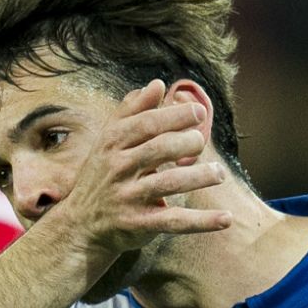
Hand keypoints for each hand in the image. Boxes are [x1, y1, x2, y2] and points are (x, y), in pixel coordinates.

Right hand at [46, 80, 231, 256]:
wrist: (81, 224)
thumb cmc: (102, 175)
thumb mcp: (109, 141)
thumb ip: (132, 112)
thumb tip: (157, 83)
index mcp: (112, 143)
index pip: (146, 124)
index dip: (175, 116)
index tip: (199, 113)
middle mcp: (117, 169)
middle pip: (158, 149)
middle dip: (187, 142)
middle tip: (200, 142)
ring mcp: (128, 197)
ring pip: (169, 183)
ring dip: (199, 177)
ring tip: (219, 173)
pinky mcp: (139, 224)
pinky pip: (175, 221)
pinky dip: (202, 221)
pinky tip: (226, 219)